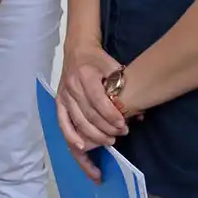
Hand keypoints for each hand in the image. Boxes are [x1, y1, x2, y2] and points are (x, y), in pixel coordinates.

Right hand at [56, 41, 129, 179]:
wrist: (77, 51)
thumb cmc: (98, 60)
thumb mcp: (114, 67)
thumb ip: (125, 89)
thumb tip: (139, 114)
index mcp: (85, 75)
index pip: (97, 100)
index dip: (110, 115)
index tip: (123, 125)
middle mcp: (72, 86)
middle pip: (88, 114)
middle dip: (106, 128)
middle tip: (121, 134)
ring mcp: (64, 95)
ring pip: (78, 121)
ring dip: (94, 135)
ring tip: (110, 141)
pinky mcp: (59, 102)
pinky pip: (63, 122)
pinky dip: (71, 136)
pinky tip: (82, 147)